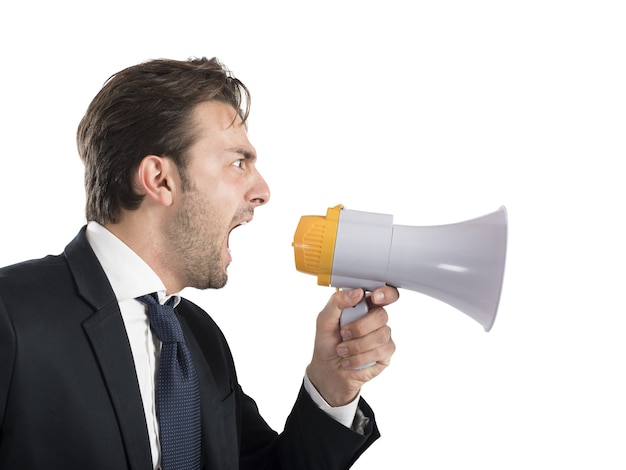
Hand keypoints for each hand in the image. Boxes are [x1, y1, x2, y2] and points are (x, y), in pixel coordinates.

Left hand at [306, 286, 397, 406]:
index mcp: (364, 306)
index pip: (384, 294)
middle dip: (359, 327)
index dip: (385, 293)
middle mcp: (375, 320)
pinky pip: (380, 352)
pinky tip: (350, 360)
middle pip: (382, 315)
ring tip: (343, 350)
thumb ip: (337, 302)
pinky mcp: (385, 354)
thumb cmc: (327, 343)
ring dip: (356, 346)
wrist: (327, 370)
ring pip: (381, 335)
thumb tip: (357, 293)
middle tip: (344, 334)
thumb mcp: (324, 320)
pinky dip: (360, 358)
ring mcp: (382, 336)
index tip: (375, 297)